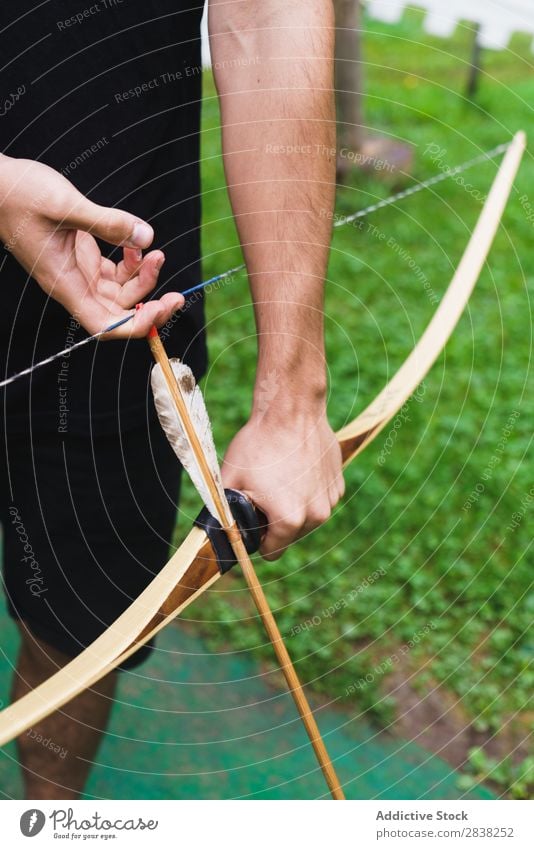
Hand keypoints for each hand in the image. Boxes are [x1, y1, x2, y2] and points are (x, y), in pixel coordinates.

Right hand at [0, 155, 183, 335]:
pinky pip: (113, 271)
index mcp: (65, 283)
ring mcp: (77, 271)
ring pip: (119, 291)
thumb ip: (109, 223)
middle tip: (177, 294)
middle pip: (118, 312)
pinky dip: (130, 261)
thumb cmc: (20, 194)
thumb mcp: (67, 205)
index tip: (161, 309)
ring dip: (142, 278)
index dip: (135, 326)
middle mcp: (72, 283)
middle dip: (150, 304)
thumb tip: (146, 237)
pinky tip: (135, 243)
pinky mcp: (80, 256)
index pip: (105, 325)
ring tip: (156, 253)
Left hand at [222, 409, 343, 559]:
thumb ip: (224, 511)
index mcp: (288, 520)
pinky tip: (296, 469)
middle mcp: (315, 515)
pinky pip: (318, 499)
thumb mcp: (231, 479)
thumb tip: (217, 532)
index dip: (257, 539)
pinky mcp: (337, 484)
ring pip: (306, 517)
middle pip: (290, 536)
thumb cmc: (259, 443)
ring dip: (294, 506)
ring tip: (280, 478)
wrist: (291, 410)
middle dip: (275, 521)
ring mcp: (330, 499)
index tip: (252, 520)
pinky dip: (308, 491)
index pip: (271, 552)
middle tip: (264, 493)